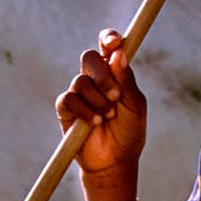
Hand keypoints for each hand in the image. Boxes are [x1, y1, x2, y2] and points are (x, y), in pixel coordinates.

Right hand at [55, 27, 147, 200]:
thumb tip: (119, 54)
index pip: (108, 46)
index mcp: (114, 72)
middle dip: (102, 75)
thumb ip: (126, 80)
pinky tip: (94, 121)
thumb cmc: (128, 132)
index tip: (114, 43)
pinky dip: (83, 109)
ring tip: (107, 117)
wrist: (114, 161)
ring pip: (80, 81)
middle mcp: (95, 79)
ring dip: (96, 99)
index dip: (109, 39)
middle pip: (89, 58)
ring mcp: (79, 93)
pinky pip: (68, 99)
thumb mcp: (134, 105)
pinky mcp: (66, 109)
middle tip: (115, 96)